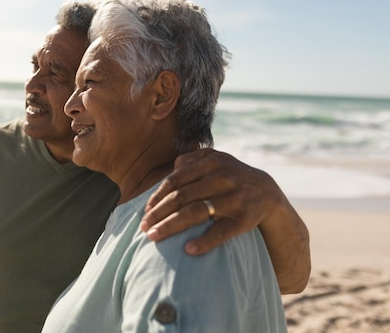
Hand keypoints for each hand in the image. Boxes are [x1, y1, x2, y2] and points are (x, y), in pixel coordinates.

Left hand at [140, 148, 280, 254]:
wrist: (267, 192)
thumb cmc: (230, 176)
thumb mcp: (215, 161)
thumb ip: (191, 160)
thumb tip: (170, 170)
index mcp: (210, 163)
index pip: (175, 181)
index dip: (157, 197)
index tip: (145, 212)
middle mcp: (222, 178)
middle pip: (181, 197)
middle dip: (159, 214)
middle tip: (144, 228)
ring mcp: (233, 198)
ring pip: (195, 213)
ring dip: (171, 226)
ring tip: (154, 237)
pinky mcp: (244, 218)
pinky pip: (221, 232)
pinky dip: (204, 241)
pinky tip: (188, 250)